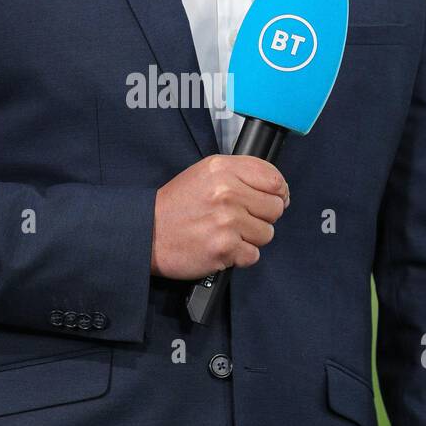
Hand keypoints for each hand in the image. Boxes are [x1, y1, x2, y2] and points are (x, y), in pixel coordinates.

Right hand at [150, 154, 289, 279]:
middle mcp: (227, 192)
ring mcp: (227, 221)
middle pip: (275, 208)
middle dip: (262, 217)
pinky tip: (222, 247)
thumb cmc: (176, 206)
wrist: (147, 234)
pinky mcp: (225, 248)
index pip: (274, 178)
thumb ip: (239, 174)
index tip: (274, 199)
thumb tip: (277, 189)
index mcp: (223, 169)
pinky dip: (240, 256)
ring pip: (267, 233)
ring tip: (227, 233)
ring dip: (251, 238)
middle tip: (241, 219)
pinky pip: (253, 255)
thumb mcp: (204, 174)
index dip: (279, 192)